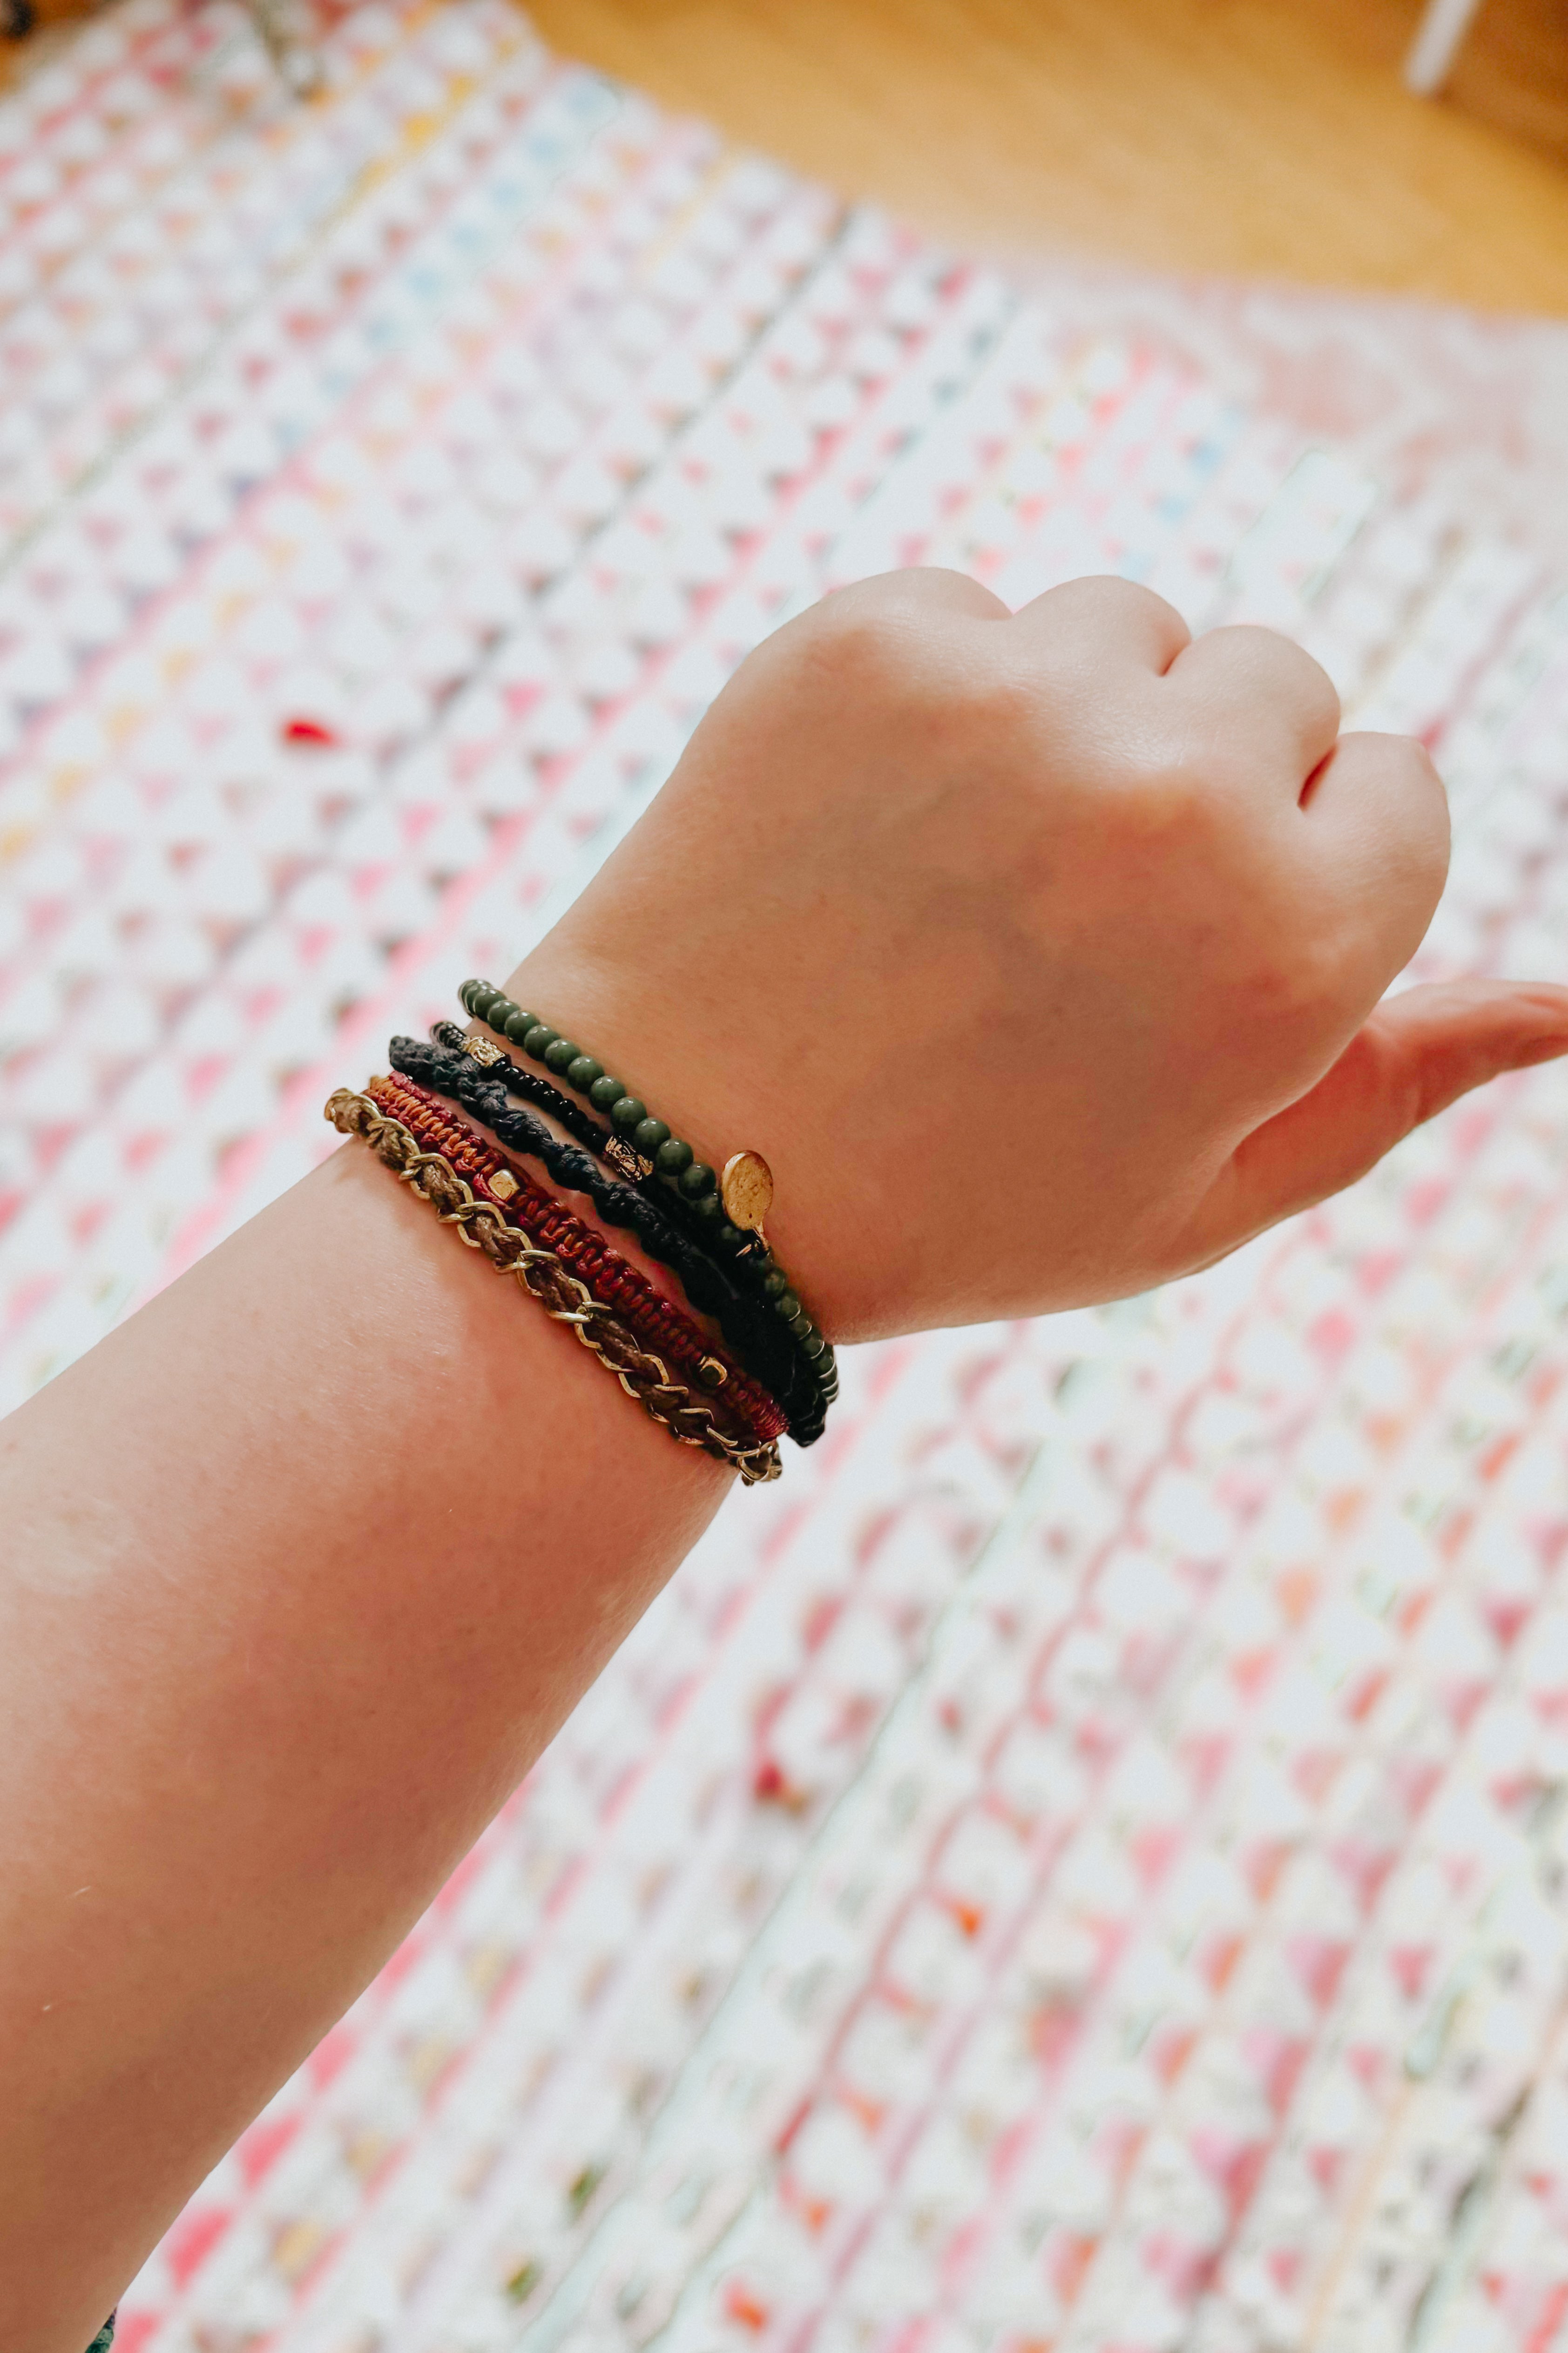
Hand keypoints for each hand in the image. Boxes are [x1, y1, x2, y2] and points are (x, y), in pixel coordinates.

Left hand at [510, 569, 1567, 1339]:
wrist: (673, 1166)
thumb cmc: (958, 1204)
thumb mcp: (1203, 1196)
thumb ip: (1396, 1082)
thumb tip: (1562, 1003)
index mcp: (1290, 943)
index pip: (1398, 792)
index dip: (1304, 863)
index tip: (1198, 930)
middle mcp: (1178, 797)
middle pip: (1280, 684)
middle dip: (1207, 780)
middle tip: (1070, 911)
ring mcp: (1019, 698)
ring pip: (1131, 630)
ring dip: (1082, 721)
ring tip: (969, 866)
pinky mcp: (875, 635)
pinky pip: (981, 615)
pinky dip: (946, 697)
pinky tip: (876, 825)